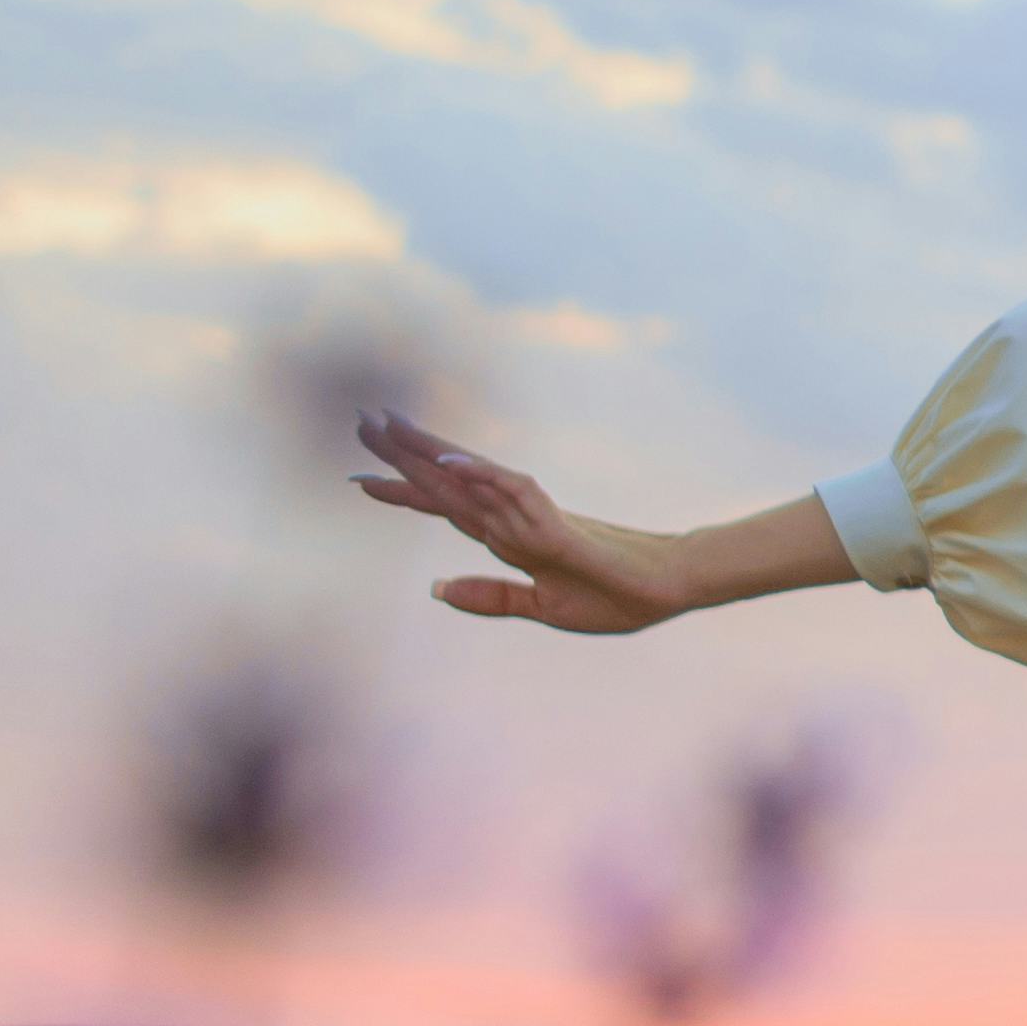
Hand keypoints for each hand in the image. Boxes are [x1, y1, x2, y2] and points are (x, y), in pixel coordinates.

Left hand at [354, 408, 685, 633]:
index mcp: (509, 538)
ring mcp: (534, 519)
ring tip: (387, 424)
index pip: (444, 507)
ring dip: (427, 452)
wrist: (669, 590)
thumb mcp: (544, 606)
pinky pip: (513, 494)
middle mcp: (514, 520)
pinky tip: (448, 463)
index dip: (401, 491)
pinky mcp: (558, 527)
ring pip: (470, 479)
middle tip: (360, 419)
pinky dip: (480, 476)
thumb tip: (434, 589)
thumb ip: (493, 597)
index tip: (357, 476)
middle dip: (400, 454)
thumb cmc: (616, 596)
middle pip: (447, 483)